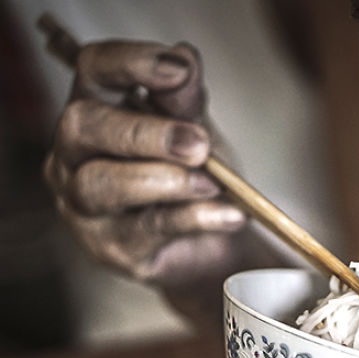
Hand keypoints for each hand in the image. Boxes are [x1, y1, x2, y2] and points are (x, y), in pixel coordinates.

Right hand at [43, 41, 248, 286]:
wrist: (215, 240)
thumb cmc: (196, 175)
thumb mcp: (198, 129)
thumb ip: (186, 100)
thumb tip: (184, 56)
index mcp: (97, 109)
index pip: (95, 69)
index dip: (131, 62)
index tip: (178, 69)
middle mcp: (76, 154)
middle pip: (84, 126)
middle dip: (145, 132)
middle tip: (198, 145)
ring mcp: (85, 203)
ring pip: (103, 184)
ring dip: (166, 180)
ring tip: (212, 183)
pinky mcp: (112, 247)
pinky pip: (149, 228)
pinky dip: (196, 217)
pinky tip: (229, 213)